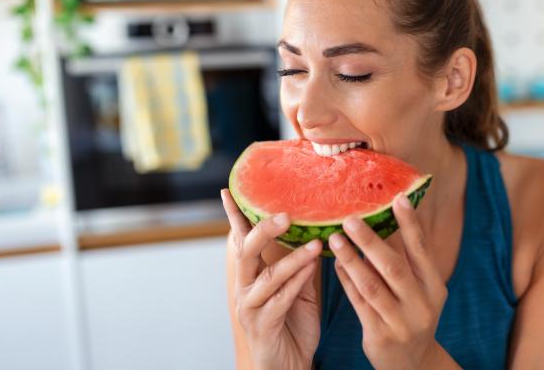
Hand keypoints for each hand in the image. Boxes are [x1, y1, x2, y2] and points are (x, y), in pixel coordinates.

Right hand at [221, 189, 321, 369]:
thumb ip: (300, 263)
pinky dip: (296, 283)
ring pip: (267, 277)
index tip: (229, 191)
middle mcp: (245, 288)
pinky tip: (311, 269)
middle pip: (246, 252)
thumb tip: (314, 233)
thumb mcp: (298, 288)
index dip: (235, 216)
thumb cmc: (292, 325)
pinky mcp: (263, 325)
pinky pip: (280, 300)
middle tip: (286, 215)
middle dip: (263, 231)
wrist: (288, 366)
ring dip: (293, 259)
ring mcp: (250, 307)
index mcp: (250, 275)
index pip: (241, 239)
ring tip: (314, 244)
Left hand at [328, 192, 448, 369]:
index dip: (410, 224)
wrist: (413, 365)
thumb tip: (384, 220)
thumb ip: (407, 262)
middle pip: (394, 266)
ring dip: (351, 260)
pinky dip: (346, 282)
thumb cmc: (412, 315)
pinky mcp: (380, 336)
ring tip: (335, 239)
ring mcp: (401, 322)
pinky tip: (336, 265)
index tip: (398, 198)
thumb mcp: (420, 291)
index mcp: (435, 287)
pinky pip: (359, 303)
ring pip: (372, 286)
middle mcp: (422, 304)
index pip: (422, 250)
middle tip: (350, 219)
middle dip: (370, 241)